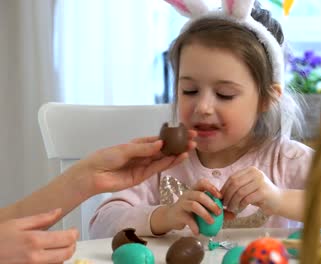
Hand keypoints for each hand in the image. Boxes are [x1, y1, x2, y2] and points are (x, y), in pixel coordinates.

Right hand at [0, 208, 77, 263]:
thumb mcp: (17, 223)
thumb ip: (41, 218)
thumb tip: (58, 211)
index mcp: (34, 240)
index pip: (67, 239)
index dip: (74, 234)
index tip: (73, 230)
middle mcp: (36, 257)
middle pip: (67, 253)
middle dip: (72, 245)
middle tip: (69, 238)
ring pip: (60, 263)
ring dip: (64, 254)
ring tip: (58, 246)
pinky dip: (54, 262)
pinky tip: (48, 255)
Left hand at [75, 131, 196, 194]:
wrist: (94, 176)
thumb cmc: (105, 158)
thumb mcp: (124, 149)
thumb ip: (144, 148)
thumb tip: (161, 144)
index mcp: (138, 144)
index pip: (159, 138)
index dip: (173, 136)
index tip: (185, 131)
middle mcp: (144, 154)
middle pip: (165, 148)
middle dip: (179, 144)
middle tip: (194, 140)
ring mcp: (144, 165)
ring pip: (165, 158)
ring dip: (178, 154)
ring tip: (191, 148)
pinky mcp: (144, 176)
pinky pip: (159, 168)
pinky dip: (170, 163)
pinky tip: (180, 158)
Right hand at [162, 179, 221, 234]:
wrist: (172, 217)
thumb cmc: (190, 211)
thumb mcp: (203, 208)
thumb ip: (217, 210)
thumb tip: (234, 215)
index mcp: (195, 190)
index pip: (202, 183)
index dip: (212, 187)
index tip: (221, 197)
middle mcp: (188, 194)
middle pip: (200, 195)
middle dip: (211, 203)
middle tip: (219, 212)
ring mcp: (182, 203)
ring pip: (194, 205)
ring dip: (204, 214)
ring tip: (211, 222)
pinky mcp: (178, 214)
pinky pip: (187, 219)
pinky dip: (194, 225)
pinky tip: (199, 231)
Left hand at [221, 166, 281, 215]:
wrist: (279, 201)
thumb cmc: (261, 195)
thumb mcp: (249, 186)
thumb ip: (238, 186)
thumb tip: (220, 193)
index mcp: (251, 170)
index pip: (233, 177)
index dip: (224, 188)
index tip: (220, 197)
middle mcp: (256, 173)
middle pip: (235, 184)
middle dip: (228, 195)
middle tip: (224, 204)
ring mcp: (260, 182)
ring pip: (240, 192)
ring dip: (233, 202)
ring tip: (231, 208)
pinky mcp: (263, 192)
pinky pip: (247, 199)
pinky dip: (241, 205)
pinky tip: (239, 209)